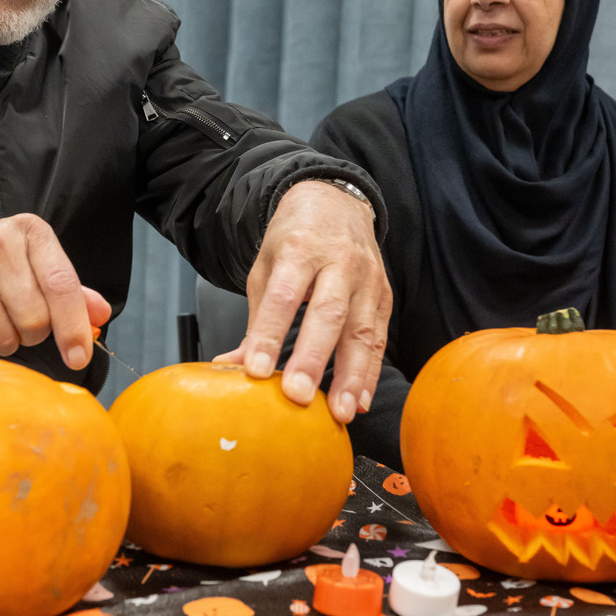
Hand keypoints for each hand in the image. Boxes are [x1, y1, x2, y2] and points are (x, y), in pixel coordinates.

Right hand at [0, 214, 111, 368]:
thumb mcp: (28, 262)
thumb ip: (66, 289)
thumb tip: (100, 315)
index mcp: (28, 231)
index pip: (61, 284)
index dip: (74, 326)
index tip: (78, 356)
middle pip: (35, 319)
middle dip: (33, 334)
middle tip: (18, 321)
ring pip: (6, 337)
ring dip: (5, 342)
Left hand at [216, 180, 391, 423]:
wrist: (336, 203)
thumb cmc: (295, 239)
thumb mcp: (265, 266)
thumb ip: (256, 317)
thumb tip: (230, 366)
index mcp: (300, 250)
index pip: (283, 296)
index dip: (269, 334)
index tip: (255, 370)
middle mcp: (338, 262)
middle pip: (327, 314)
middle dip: (313, 358)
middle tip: (297, 396)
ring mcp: (366, 279)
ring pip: (362, 331)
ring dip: (351, 377)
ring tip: (339, 413)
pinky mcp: (385, 295)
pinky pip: (380, 338)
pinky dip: (370, 373)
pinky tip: (361, 400)